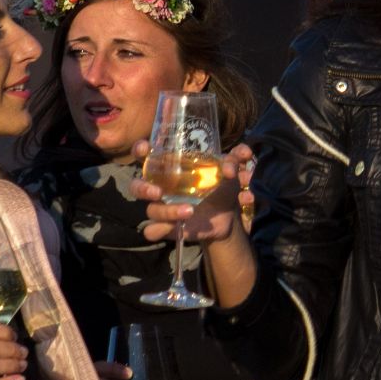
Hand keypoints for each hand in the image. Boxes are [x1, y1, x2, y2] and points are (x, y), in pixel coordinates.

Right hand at [132, 142, 256, 245]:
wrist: (227, 215)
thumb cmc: (220, 186)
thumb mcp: (228, 171)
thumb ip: (234, 159)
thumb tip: (244, 153)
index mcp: (169, 168)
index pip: (145, 155)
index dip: (140, 150)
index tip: (146, 148)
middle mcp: (160, 187)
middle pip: (136, 186)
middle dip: (143, 189)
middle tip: (158, 192)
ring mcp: (162, 208)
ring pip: (150, 211)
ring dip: (168, 211)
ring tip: (190, 210)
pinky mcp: (167, 227)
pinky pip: (152, 231)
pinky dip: (163, 230)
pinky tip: (178, 227)